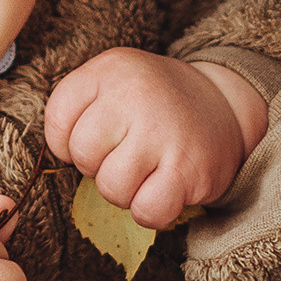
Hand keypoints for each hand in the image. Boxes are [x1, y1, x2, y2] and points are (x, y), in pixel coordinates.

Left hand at [43, 52, 265, 230]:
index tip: (100, 134)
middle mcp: (136, 94)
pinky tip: (165, 188)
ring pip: (112, 188)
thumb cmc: (152, 104)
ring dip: (126, 191)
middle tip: (129, 151)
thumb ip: (76, 109)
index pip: (57, 118)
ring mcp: (163, 132)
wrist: (223, 105)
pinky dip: (151, 211)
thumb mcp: (112, 83)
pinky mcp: (189, 169)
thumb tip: (61, 158)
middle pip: (83, 156)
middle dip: (100, 165)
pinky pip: (147, 211)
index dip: (69, 140)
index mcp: (111, 69)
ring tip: (148, 168)